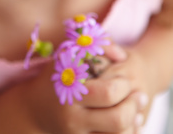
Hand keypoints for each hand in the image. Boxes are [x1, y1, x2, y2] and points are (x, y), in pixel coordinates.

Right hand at [23, 46, 147, 133]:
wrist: (35, 108)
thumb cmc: (57, 75)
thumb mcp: (69, 55)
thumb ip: (96, 47)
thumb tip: (121, 55)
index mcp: (71, 92)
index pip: (108, 93)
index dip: (123, 86)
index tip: (125, 80)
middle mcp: (74, 117)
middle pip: (117, 119)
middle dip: (133, 105)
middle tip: (138, 95)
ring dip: (133, 121)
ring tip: (138, 109)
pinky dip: (126, 132)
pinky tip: (130, 121)